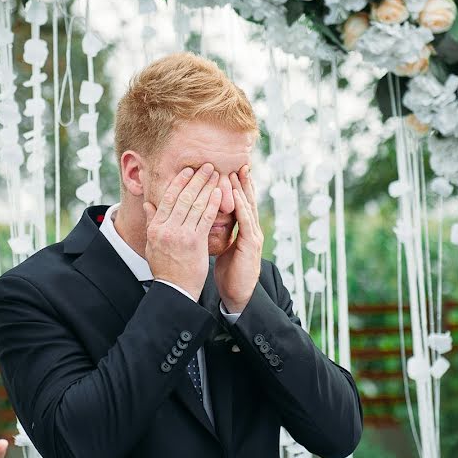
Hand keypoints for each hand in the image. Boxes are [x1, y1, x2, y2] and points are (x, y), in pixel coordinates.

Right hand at [143, 163, 223, 300]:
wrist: (175, 289)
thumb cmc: (164, 267)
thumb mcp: (152, 244)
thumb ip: (151, 223)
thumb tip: (148, 205)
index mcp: (155, 228)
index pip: (167, 199)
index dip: (179, 182)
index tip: (188, 170)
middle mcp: (166, 229)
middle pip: (183, 198)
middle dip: (196, 180)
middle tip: (207, 166)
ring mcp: (180, 235)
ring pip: (195, 205)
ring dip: (207, 187)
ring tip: (216, 175)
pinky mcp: (195, 242)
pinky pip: (205, 218)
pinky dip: (213, 203)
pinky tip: (220, 193)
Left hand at [214, 166, 262, 312]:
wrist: (237, 294)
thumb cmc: (228, 271)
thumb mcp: (221, 246)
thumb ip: (216, 230)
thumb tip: (204, 218)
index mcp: (243, 229)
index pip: (240, 203)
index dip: (236, 187)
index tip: (230, 169)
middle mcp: (251, 230)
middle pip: (247, 201)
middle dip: (244, 182)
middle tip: (240, 163)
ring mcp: (253, 236)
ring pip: (247, 207)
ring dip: (242, 189)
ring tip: (237, 172)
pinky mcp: (250, 245)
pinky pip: (245, 222)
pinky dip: (241, 207)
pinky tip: (235, 196)